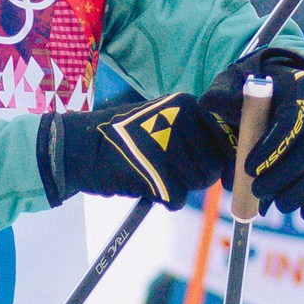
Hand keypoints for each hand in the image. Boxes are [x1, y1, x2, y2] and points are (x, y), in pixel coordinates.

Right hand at [38, 92, 235, 206]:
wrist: (80, 146)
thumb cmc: (120, 136)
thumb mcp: (160, 117)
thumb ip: (190, 131)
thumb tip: (222, 157)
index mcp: (187, 105)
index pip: (223, 139)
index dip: (217, 158)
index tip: (205, 168)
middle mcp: (183, 122)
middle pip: (212, 166)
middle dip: (196, 176)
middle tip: (169, 173)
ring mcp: (171, 149)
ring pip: (195, 184)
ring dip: (177, 187)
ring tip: (150, 173)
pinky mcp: (159, 176)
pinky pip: (176, 199)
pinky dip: (162, 198)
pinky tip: (143, 182)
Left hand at [201, 46, 303, 219]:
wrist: (276, 89)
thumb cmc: (246, 93)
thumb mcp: (227, 88)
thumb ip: (221, 102)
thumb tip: (233, 120)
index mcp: (298, 86)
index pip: (290, 121)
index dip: (271, 149)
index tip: (248, 170)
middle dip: (285, 175)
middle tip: (257, 191)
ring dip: (303, 191)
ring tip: (277, 206)